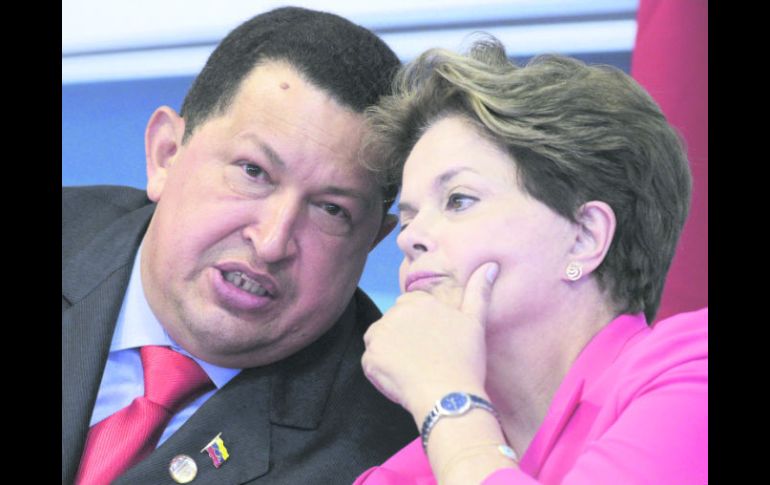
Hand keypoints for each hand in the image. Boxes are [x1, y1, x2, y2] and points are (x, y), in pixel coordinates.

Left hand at [362, 262, 498, 419]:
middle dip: (403, 336)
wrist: (450, 397)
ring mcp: (381, 336)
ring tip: (413, 367)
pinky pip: (370, 361)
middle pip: (393, 321)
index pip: (409, 305)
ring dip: (390, 350)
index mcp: (418, 302)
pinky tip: (402, 378)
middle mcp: (395, 313)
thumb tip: (490, 265)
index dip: (420, 324)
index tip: (432, 341)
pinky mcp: (371, 358)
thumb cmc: (466, 360)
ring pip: (380, 338)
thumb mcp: (476, 322)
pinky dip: (381, 370)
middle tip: (425, 357)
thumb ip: (478, 291)